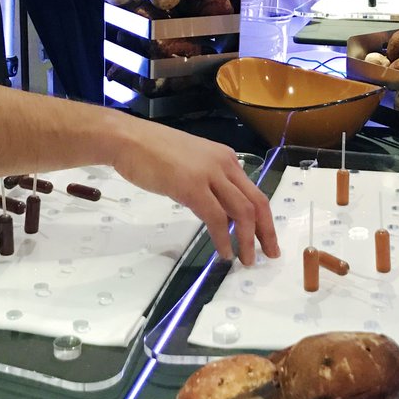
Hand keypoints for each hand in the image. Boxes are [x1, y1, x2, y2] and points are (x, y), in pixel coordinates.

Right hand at [109, 121, 279, 264]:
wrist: (128, 139)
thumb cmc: (152, 151)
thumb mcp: (191, 163)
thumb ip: (208, 182)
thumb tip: (217, 208)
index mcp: (226, 158)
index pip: (254, 192)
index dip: (265, 218)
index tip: (267, 238)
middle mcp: (225, 164)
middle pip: (257, 202)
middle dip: (266, 232)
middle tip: (270, 254)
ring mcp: (209, 174)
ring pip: (242, 211)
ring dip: (247, 239)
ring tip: (247, 259)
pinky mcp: (192, 187)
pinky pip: (216, 218)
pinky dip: (223, 238)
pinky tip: (224, 252)